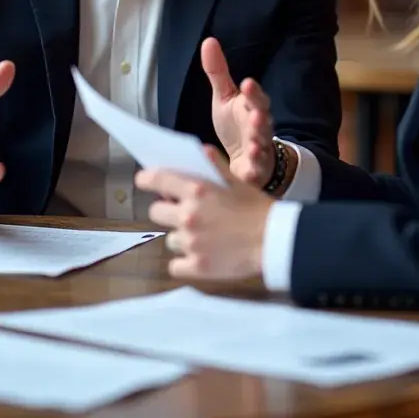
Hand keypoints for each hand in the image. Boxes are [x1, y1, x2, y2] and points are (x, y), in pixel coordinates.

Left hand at [137, 149, 272, 280]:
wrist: (275, 242)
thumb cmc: (258, 209)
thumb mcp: (238, 181)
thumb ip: (215, 166)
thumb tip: (200, 151)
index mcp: (197, 190)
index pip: (157, 180)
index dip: (146, 179)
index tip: (143, 180)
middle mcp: (188, 215)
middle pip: (156, 212)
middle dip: (168, 212)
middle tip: (185, 214)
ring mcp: (191, 242)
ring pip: (169, 239)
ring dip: (181, 237)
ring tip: (203, 237)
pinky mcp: (195, 266)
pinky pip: (175, 264)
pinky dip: (185, 261)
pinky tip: (201, 256)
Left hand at [202, 37, 274, 187]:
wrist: (249, 159)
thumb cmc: (236, 125)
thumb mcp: (225, 98)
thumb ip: (218, 72)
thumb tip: (208, 41)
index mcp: (252, 108)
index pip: (256, 97)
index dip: (253, 92)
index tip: (247, 83)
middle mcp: (260, 128)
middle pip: (263, 122)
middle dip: (260, 119)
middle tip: (256, 116)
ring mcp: (261, 150)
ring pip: (263, 147)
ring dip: (260, 146)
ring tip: (255, 145)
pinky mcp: (256, 170)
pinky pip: (256, 171)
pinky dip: (253, 172)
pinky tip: (248, 172)